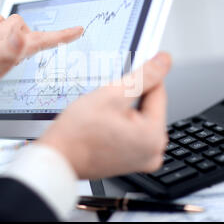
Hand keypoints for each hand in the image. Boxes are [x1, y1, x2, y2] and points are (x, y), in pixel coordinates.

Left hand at [0, 14, 82, 136]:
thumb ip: (5, 55)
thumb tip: (22, 33)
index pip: (34, 38)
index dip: (58, 35)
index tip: (76, 31)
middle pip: (18, 25)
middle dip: (37, 31)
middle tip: (48, 45)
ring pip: (1, 24)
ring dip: (16, 30)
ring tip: (25, 44)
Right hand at [38, 52, 171, 178]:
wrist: (58, 158)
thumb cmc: (77, 133)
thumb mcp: (112, 95)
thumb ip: (144, 76)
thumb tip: (164, 61)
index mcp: (154, 136)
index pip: (157, 91)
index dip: (139, 79)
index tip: (126, 73)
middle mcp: (153, 152)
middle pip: (149, 107)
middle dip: (130, 98)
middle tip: (106, 101)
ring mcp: (143, 159)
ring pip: (140, 119)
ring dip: (124, 110)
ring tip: (102, 115)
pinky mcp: (132, 162)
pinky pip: (133, 133)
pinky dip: (121, 124)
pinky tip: (103, 125)